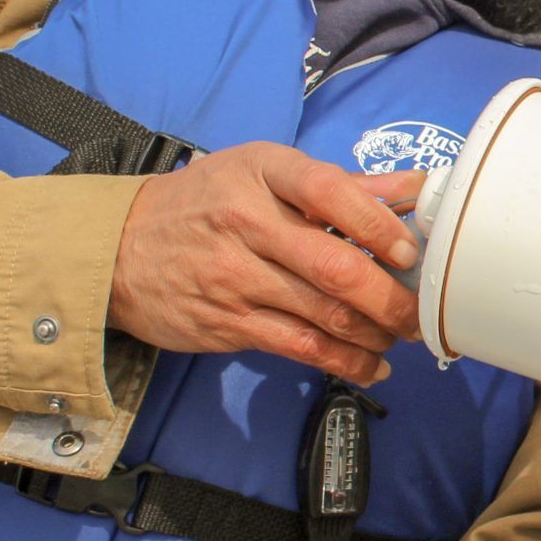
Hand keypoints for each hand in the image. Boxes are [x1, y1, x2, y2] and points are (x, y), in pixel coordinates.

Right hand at [106, 142, 424, 383]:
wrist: (119, 247)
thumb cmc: (206, 203)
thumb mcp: (263, 173)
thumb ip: (342, 184)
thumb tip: (414, 187)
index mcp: (264, 174)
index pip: (330, 191)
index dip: (379, 223)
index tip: (409, 249)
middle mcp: (248, 224)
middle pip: (334, 266)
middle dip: (391, 297)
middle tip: (422, 311)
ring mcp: (235, 278)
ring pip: (323, 314)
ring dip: (375, 333)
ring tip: (401, 336)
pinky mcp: (228, 323)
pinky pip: (299, 347)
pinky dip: (344, 361)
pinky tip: (371, 366)